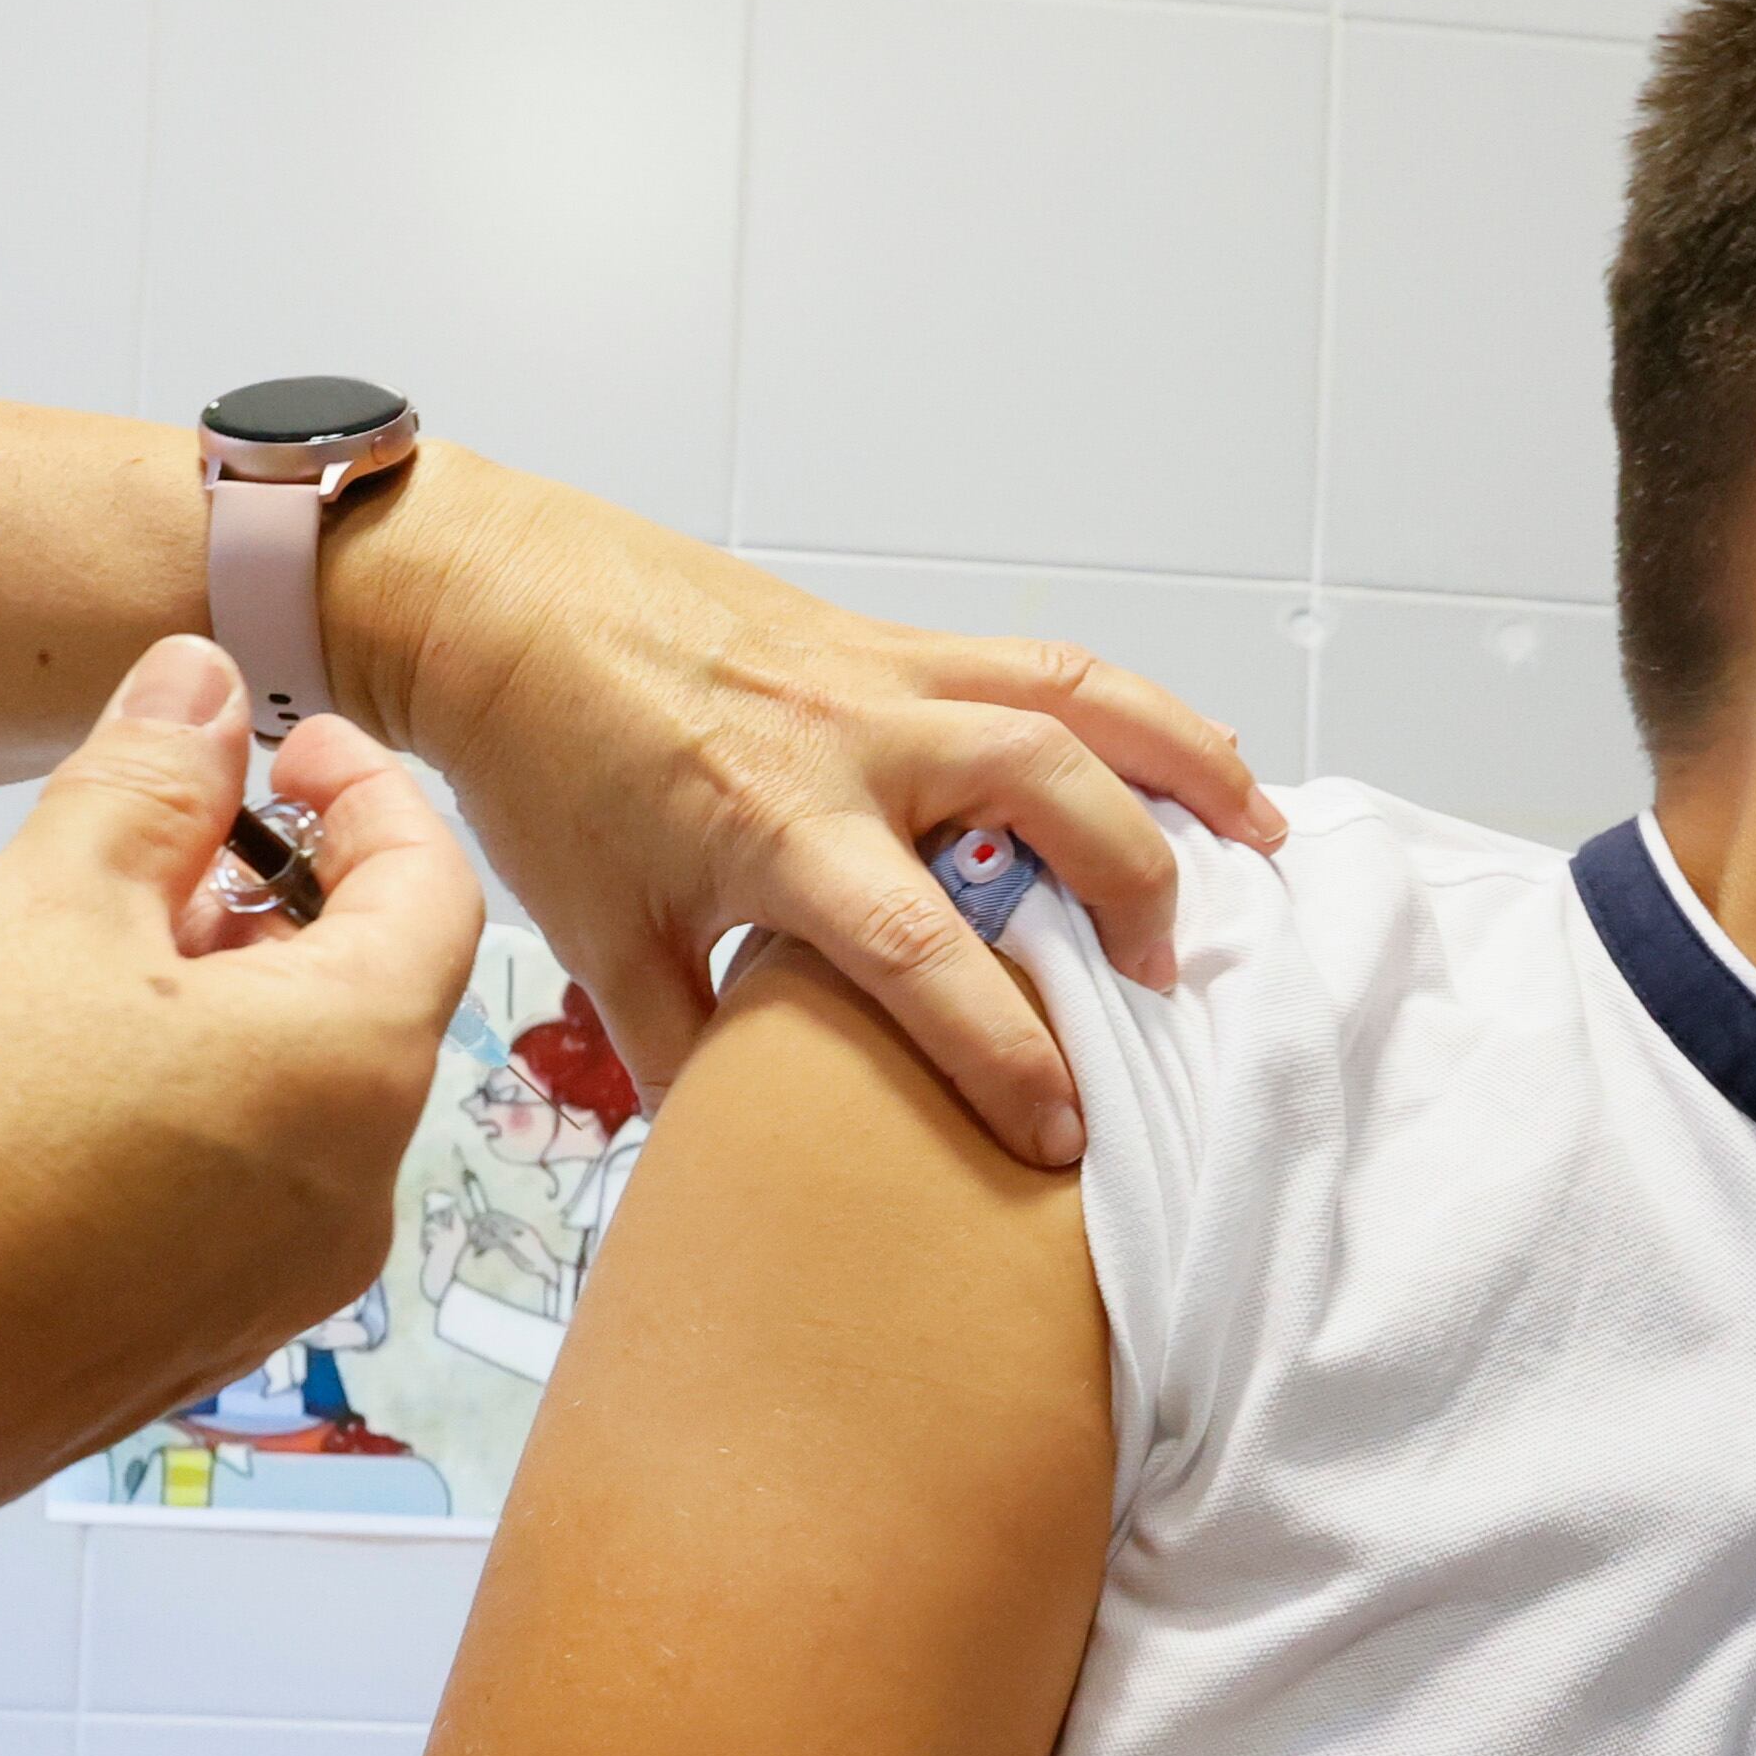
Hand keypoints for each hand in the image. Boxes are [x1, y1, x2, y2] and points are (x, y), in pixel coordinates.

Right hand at [0, 635, 481, 1551]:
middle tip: (153, 834)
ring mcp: (272, 1290)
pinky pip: (225, 1189)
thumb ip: (149, 782)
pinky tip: (43, 1075)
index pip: (437, 893)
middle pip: (366, 1000)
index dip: (372, 794)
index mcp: (351, 1074)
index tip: (290, 745)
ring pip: (289, 1098)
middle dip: (276, 896)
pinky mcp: (184, 1343)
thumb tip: (204, 691)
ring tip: (69, 952)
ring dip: (213, 999)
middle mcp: (350, 1199)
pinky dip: (176, 1101)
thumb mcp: (41, 902)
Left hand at [336, 449, 1283, 1167]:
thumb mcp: (597, 931)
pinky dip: (1125, 707)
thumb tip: (740, 1158)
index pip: (924, 955)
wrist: (495, 597)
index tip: (1064, 1133)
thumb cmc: (539, 756)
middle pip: (1048, 792)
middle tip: (1167, 982)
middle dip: (1134, 888)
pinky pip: (1036, 662)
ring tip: (1260, 834)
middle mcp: (851, 735)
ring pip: (1075, 696)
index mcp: (776, 822)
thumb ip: (681, 1048)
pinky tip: (1179, 753)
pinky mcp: (887, 633)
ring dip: (1183, 761)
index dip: (1007, 1052)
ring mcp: (880, 669)